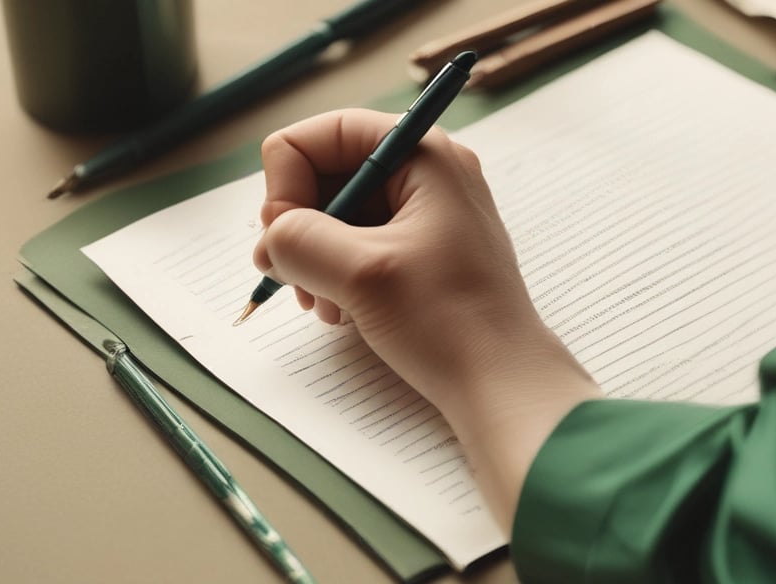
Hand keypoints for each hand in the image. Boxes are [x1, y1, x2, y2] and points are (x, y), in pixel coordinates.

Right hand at [254, 109, 600, 528]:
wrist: (503, 383)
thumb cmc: (449, 322)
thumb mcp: (361, 273)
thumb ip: (299, 240)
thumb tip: (271, 239)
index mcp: (423, 155)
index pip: (323, 134)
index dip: (288, 182)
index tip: (284, 239)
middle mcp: (426, 173)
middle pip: (326, 173)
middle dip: (299, 227)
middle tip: (294, 279)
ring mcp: (425, 213)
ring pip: (337, 214)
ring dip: (314, 258)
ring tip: (324, 305)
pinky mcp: (422, 251)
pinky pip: (358, 244)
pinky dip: (337, 275)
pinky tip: (342, 312)